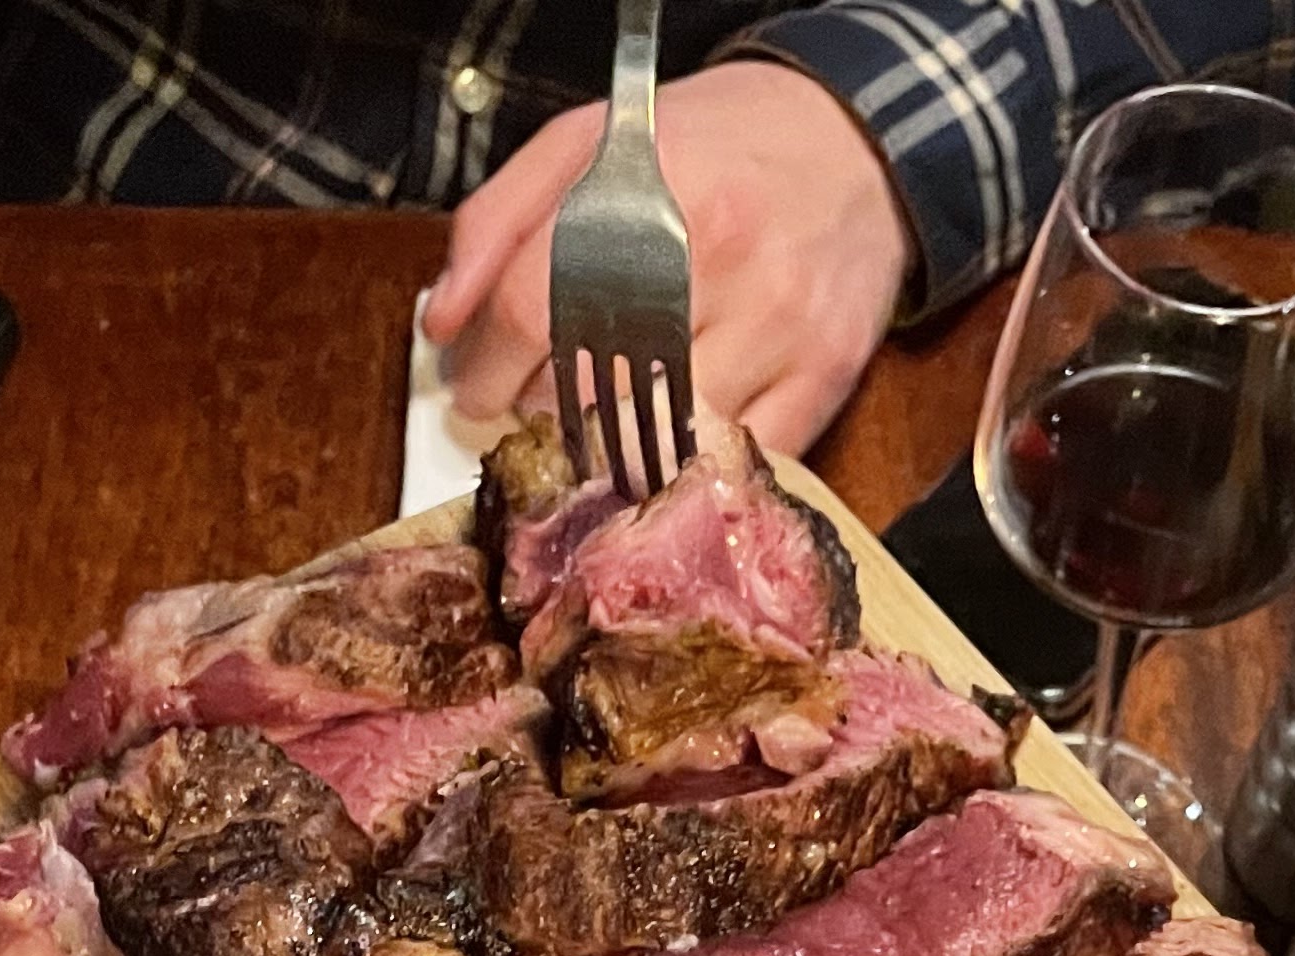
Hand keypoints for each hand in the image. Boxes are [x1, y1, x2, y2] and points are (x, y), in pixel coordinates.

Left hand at [427, 60, 915, 459]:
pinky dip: (687, 472)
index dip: (485, 370)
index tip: (475, 391)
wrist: (851, 148)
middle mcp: (722, 256)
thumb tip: (443, 322)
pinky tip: (666, 444)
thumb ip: (499, 221)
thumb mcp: (589, 144)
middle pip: (591, 393)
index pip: (534, 310)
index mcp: (652, 188)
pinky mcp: (823, 380)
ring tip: (597, 433)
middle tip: (537, 413)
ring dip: (610, 460)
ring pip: (661, 445)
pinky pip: (733, 465)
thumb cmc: (710, 148)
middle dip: (543, 421)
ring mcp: (780, 327)